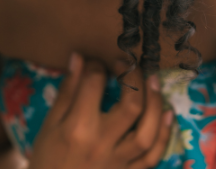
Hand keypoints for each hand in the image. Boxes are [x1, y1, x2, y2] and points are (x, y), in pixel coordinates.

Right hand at [28, 54, 173, 168]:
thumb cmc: (47, 158)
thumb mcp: (50, 124)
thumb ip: (67, 90)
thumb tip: (79, 57)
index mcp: (77, 127)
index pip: (94, 85)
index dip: (97, 66)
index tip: (96, 62)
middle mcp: (102, 143)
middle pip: (131, 106)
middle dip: (135, 78)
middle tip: (130, 64)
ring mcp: (118, 162)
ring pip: (147, 132)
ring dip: (156, 103)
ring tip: (154, 81)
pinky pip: (153, 156)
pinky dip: (164, 134)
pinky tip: (168, 114)